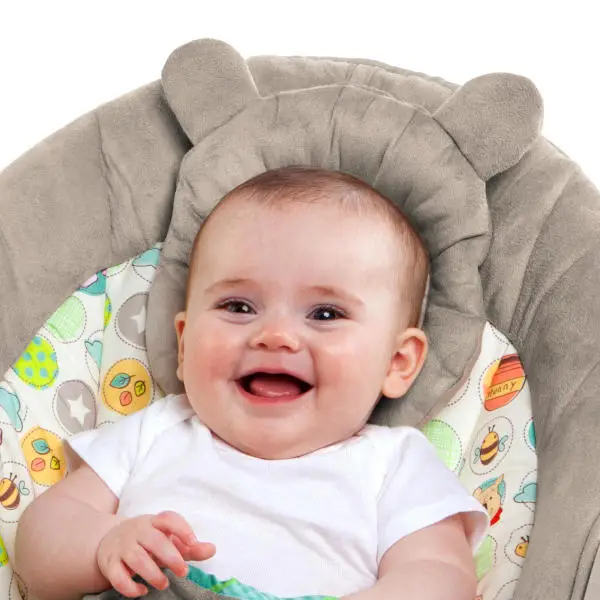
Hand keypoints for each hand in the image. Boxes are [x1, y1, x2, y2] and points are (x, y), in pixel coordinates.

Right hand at [97, 510, 214, 596]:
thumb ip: (189, 547)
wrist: (110, 540)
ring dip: (152, 574)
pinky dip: (130, 587)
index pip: (168, 518)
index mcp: (154, 521)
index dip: (182, 528)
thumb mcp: (167, 539)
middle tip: (183, 571)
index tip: (193, 542)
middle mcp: (137, 531)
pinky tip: (142, 591)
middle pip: (154, 541)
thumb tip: (212, 550)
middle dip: (171, 557)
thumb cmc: (148, 541)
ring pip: (136, 559)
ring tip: (164, 584)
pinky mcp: (109, 562)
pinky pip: (117, 576)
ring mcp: (122, 546)